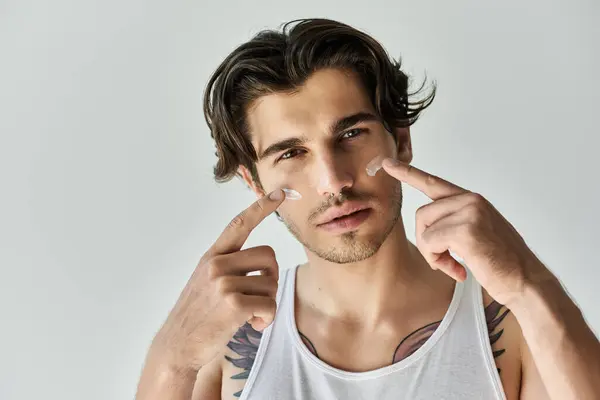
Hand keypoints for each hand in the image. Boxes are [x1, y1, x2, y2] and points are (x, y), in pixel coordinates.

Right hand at [151, 189, 285, 373]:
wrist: (177, 346)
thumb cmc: (198, 316)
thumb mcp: (206, 283)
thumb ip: (228, 268)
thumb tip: (265, 265)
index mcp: (212, 257)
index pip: (239, 225)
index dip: (261, 208)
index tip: (279, 193)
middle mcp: (216, 265)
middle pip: (269, 257)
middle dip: (271, 278)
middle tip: (259, 297)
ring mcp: (223, 283)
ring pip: (271, 284)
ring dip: (267, 304)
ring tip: (249, 316)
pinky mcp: (233, 303)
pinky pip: (269, 305)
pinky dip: (266, 319)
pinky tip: (252, 326)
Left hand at [381, 158, 547, 306]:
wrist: (525, 281)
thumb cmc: (500, 262)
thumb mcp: (475, 235)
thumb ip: (453, 224)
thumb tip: (428, 229)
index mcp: (471, 200)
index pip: (433, 183)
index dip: (407, 173)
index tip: (387, 163)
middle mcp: (470, 200)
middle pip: (421, 215)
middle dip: (426, 242)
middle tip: (443, 260)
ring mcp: (470, 212)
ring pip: (424, 229)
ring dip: (432, 253)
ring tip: (453, 265)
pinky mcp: (467, 229)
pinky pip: (431, 242)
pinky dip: (438, 261)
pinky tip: (459, 270)